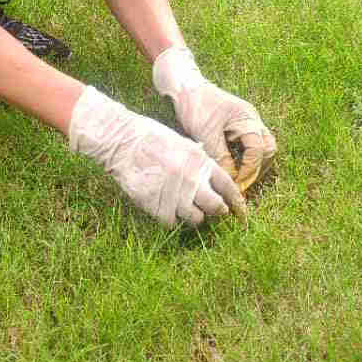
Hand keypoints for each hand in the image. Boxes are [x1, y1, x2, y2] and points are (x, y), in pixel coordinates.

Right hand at [69, 86, 245, 226]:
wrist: (122, 141)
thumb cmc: (151, 138)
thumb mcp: (181, 142)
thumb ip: (198, 160)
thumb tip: (211, 176)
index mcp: (200, 161)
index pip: (227, 186)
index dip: (236, 201)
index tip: (239, 211)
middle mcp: (191, 179)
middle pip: (216, 207)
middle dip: (217, 211)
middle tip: (211, 211)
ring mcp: (174, 194)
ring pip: (196, 219)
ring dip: (193, 217)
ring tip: (184, 208)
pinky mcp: (156, 205)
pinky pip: (172, 223)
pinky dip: (170, 220)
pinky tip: (165, 209)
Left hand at [153, 47, 275, 192]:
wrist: (185, 86)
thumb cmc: (195, 106)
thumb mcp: (206, 134)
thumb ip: (221, 157)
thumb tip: (231, 179)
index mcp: (247, 119)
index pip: (258, 150)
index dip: (249, 170)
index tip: (237, 184)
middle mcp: (252, 119)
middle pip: (268, 148)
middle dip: (258, 168)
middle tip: (243, 184)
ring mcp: (247, 121)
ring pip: (261, 146)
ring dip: (253, 163)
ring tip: (239, 179)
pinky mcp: (238, 124)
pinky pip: (250, 143)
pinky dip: (246, 157)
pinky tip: (233, 167)